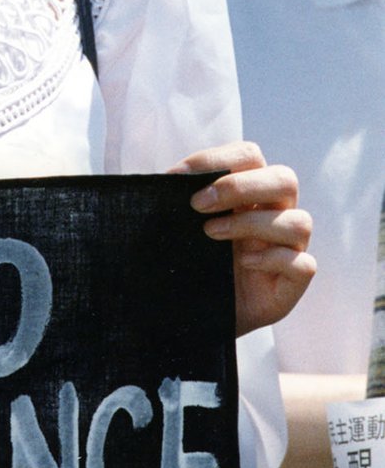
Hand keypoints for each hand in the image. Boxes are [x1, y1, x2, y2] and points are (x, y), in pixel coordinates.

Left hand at [176, 141, 315, 336]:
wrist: (196, 311)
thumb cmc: (192, 261)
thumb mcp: (180, 226)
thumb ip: (179, 200)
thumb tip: (165, 178)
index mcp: (249, 193)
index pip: (249, 156)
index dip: (216, 159)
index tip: (176, 177)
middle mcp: (274, 214)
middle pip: (284, 179)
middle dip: (239, 186)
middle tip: (197, 204)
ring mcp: (288, 248)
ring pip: (299, 221)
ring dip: (251, 223)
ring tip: (210, 234)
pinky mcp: (291, 283)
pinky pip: (303, 264)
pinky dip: (273, 259)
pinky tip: (245, 263)